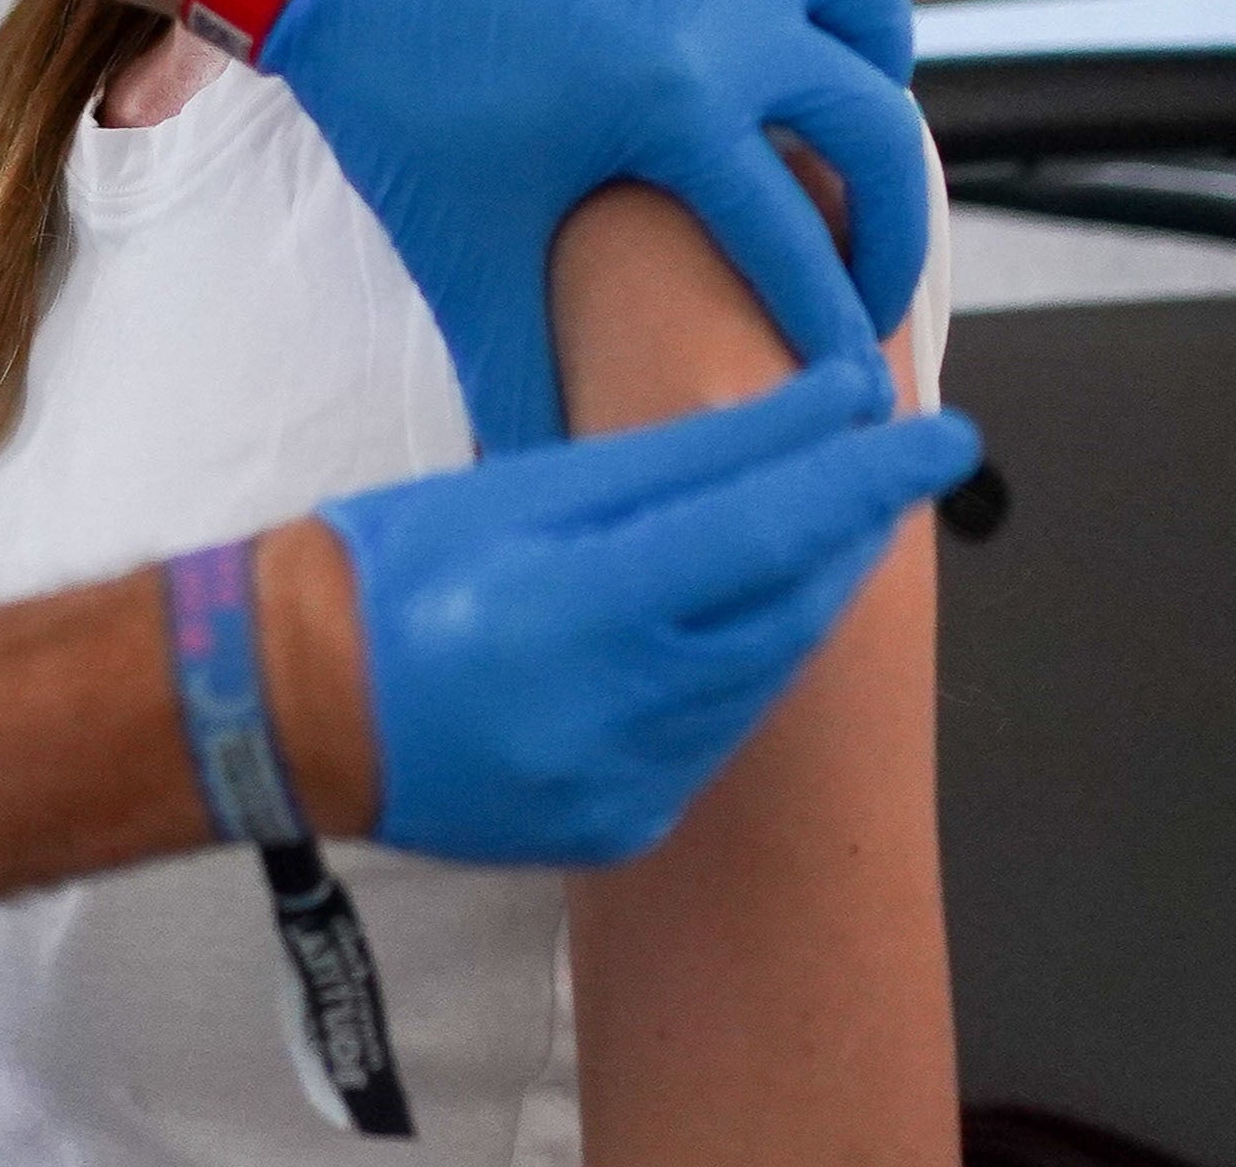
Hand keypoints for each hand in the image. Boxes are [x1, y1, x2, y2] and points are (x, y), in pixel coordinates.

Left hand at [257, 0, 929, 449]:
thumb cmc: (396, 104)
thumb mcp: (463, 250)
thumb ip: (516, 374)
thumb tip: (540, 487)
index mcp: (680, 107)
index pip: (799, 247)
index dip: (836, 337)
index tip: (858, 403)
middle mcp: (726, 17)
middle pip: (878, 129)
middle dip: (889, 232)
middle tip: (859, 301)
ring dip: (873, 77)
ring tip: (834, 155)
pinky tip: (777, 57)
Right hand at [309, 362, 975, 867]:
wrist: (292, 706)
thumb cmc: (389, 568)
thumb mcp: (522, 488)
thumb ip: (676, 456)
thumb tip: (816, 408)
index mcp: (574, 608)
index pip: (764, 531)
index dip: (863, 478)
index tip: (944, 434)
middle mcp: (612, 713)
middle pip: (786, 612)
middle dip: (845, 535)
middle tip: (884, 467)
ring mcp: (623, 785)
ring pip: (762, 678)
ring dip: (799, 599)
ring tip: (810, 529)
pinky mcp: (622, 827)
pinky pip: (715, 736)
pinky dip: (734, 670)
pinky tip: (716, 624)